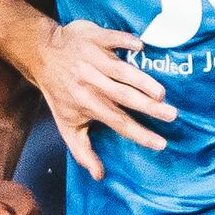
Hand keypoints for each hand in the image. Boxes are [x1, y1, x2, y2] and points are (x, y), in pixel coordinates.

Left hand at [31, 18, 172, 172]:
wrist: (42, 54)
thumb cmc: (60, 92)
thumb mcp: (66, 124)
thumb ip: (83, 151)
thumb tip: (99, 176)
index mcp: (89, 104)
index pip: (118, 122)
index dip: (139, 134)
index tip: (161, 143)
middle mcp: (92, 83)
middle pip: (124, 97)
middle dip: (148, 107)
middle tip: (172, 115)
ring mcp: (93, 59)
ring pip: (122, 71)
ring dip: (142, 80)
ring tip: (161, 92)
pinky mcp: (95, 38)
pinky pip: (113, 39)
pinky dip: (126, 41)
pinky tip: (142, 46)